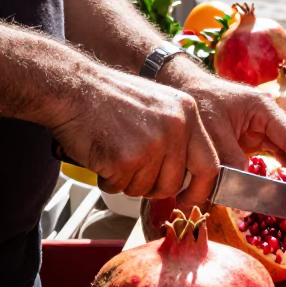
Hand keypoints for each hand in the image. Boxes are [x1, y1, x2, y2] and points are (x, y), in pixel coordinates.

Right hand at [51, 64, 218, 210]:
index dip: (200, 190)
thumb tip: (189, 174)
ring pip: (146, 189)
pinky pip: (120, 187)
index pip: (209, 165)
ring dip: (127, 181)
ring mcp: (152, 143)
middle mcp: (175, 128)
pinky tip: (101, 155)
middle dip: (154, 187)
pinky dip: (108, 179)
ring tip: (114, 153)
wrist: (75, 87)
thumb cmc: (111, 97)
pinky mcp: (126, 158)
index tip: (189, 200)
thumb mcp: (160, 104)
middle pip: (174, 183)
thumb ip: (178, 135)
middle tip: (134, 171)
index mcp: (188, 114)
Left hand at [162, 59, 285, 189]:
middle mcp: (271, 117)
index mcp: (265, 109)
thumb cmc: (199, 102)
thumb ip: (230, 158)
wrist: (186, 87)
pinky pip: (276, 155)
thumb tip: (245, 188)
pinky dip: (284, 170)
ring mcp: (265, 127)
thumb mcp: (212, 131)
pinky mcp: (256, 137)